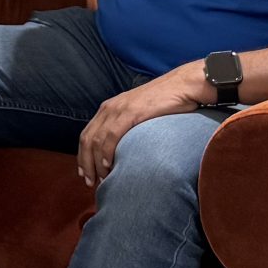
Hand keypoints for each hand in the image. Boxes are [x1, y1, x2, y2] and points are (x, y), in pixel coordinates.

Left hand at [76, 67, 210, 185]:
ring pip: (97, 140)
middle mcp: (110, 108)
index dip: (83, 156)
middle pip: (87, 139)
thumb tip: (126, 150)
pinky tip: (109, 165)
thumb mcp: (141, 115)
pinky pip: (112, 135)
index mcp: (109, 108)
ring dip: (96, 162)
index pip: (88, 135)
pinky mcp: (132, 112)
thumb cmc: (167, 103)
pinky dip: (107, 152)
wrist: (184, 85)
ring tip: (101, 179)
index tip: (85, 173)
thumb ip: (129, 128)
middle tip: (91, 182)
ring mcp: (119, 109)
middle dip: (86, 163)